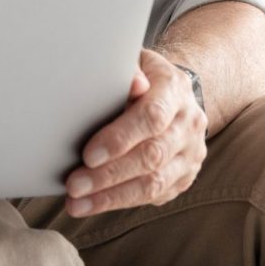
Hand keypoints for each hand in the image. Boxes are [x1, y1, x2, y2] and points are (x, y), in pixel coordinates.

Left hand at [64, 49, 207, 215]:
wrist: (177, 95)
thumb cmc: (143, 76)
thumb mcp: (136, 61)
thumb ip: (127, 69)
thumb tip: (132, 83)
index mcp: (175, 90)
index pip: (151, 118)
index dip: (120, 138)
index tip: (87, 155)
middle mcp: (189, 124)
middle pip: (151, 156)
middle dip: (109, 174)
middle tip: (74, 185)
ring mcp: (190, 154)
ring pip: (154, 183)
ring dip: (111, 196)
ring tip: (76, 203)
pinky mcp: (184, 177)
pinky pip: (154, 196)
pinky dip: (120, 202)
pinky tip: (92, 204)